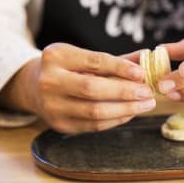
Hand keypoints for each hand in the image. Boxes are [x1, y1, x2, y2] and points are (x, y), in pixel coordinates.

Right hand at [0, 43, 154, 132]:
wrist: (35, 87)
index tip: (142, 73)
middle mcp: (50, 81)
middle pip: (93, 89)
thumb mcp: (84, 57)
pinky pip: (94, 126)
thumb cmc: (68, 69)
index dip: (121, 68)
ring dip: (126, 109)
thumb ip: (115, 60)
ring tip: (146, 104)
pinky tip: (131, 113)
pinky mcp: (60, 125)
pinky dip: (116, 120)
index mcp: (57, 56)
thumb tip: (146, 58)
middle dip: (125, 92)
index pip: (94, 61)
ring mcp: (52, 106)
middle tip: (148, 92)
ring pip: (95, 111)